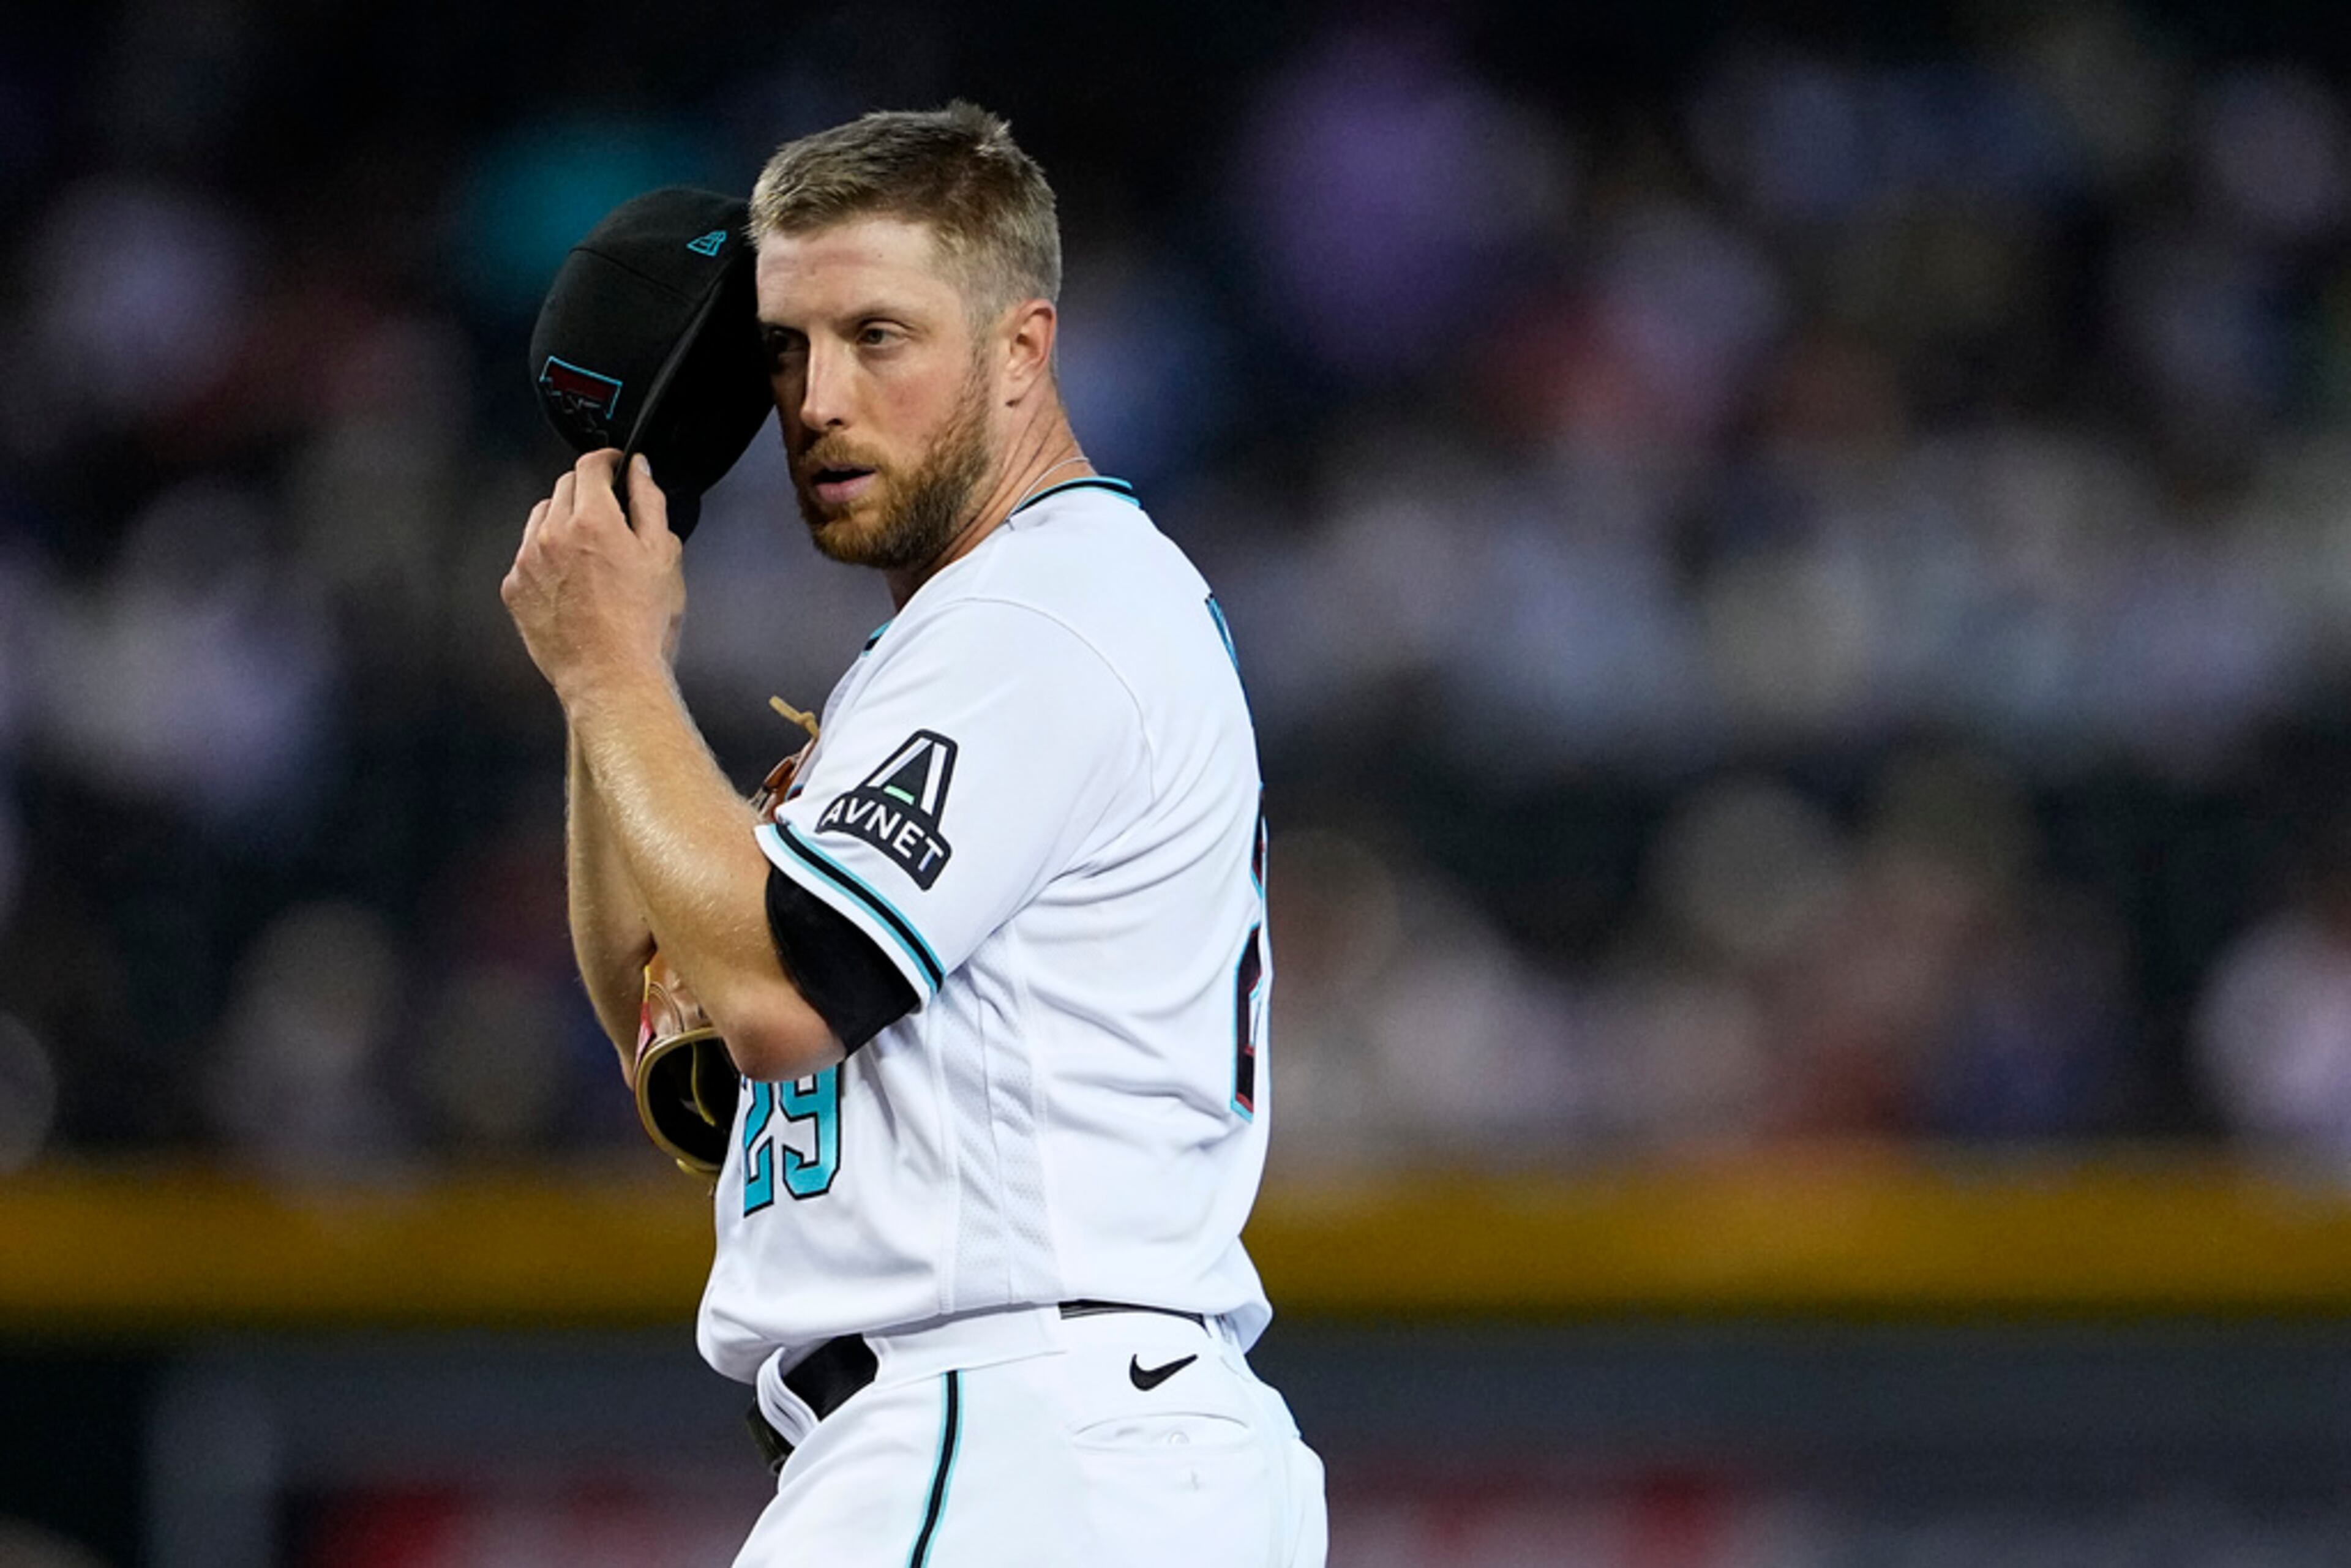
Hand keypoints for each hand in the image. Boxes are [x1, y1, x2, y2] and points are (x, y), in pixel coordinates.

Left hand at [502, 450, 685, 703]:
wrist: (610, 676)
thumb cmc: (641, 625)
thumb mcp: (663, 556)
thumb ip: (649, 503)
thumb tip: (639, 471)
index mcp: (593, 521)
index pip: (591, 466)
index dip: (608, 462)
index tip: (615, 468)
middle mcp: (552, 535)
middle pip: (563, 487)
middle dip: (588, 492)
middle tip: (610, 517)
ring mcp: (527, 562)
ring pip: (540, 518)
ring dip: (562, 522)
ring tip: (589, 554)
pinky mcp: (515, 588)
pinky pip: (526, 555)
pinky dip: (545, 558)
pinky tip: (571, 582)